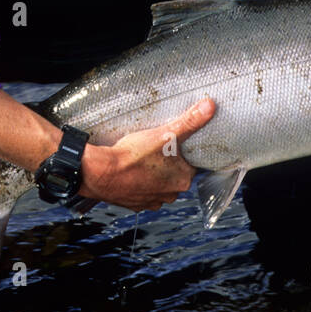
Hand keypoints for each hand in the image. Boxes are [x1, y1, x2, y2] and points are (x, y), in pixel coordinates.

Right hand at [78, 98, 215, 211]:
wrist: (101, 173)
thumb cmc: (133, 155)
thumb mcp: (165, 133)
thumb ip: (189, 121)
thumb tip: (209, 107)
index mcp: (183, 179)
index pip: (192, 164)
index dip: (184, 153)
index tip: (174, 144)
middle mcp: (170, 195)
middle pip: (176, 175)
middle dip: (169, 164)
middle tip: (157, 149)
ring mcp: (152, 201)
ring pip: (160, 185)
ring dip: (155, 175)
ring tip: (144, 159)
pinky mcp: (136, 204)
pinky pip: (143, 192)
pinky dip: (140, 183)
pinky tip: (133, 171)